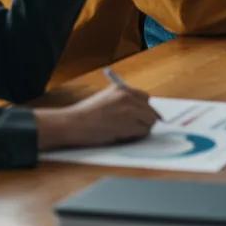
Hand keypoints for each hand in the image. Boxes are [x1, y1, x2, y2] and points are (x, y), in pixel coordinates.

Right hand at [35, 83, 156, 150]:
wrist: (74, 123)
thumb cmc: (86, 114)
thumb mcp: (106, 98)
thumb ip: (122, 101)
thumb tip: (138, 111)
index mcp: (122, 89)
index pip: (145, 98)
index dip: (143, 109)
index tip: (141, 117)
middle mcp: (128, 96)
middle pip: (150, 110)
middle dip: (145, 119)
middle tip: (136, 128)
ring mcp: (130, 110)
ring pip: (149, 121)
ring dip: (142, 128)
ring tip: (128, 133)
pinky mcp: (129, 124)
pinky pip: (143, 131)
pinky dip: (137, 136)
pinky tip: (125, 136)